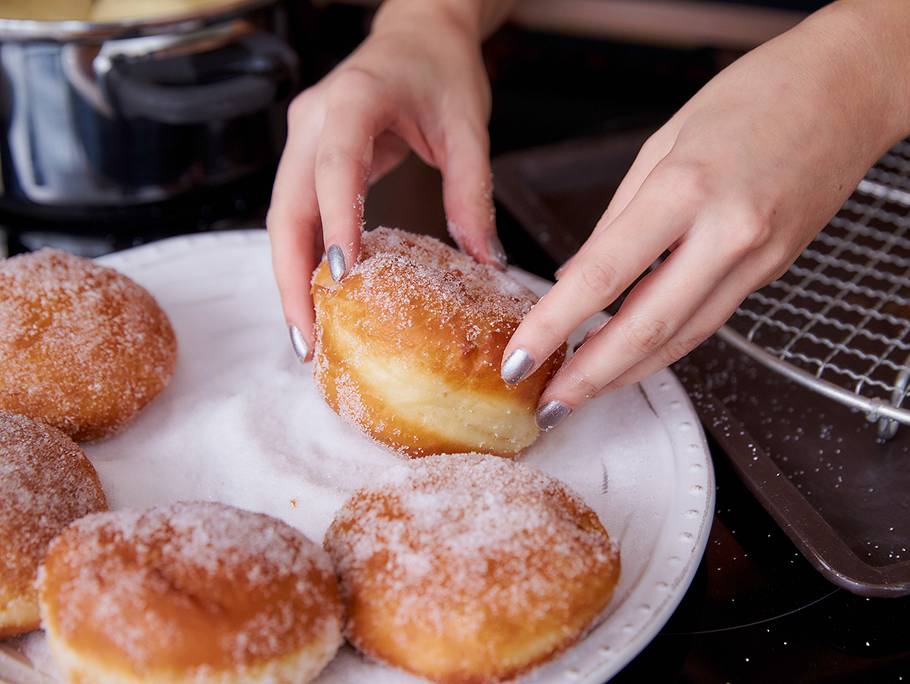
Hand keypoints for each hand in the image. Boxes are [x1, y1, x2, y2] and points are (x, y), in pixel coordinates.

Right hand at [268, 1, 506, 358]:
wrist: (418, 33)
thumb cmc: (440, 67)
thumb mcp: (467, 126)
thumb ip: (472, 192)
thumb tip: (484, 262)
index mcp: (353, 100)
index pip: (335, 165)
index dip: (335, 220)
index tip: (342, 275)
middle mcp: (313, 121)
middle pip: (286, 207)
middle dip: (292, 277)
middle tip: (308, 338)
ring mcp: (303, 140)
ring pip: (283, 218)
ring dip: (291, 277)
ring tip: (308, 335)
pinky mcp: (308, 158)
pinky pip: (298, 215)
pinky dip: (305, 258)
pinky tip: (317, 299)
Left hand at [501, 0, 909, 430]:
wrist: (846, 89)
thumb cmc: (754, 97)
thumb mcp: (661, 144)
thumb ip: (616, 220)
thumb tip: (575, 277)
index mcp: (685, 190)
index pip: (604, 276)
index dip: (555, 325)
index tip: (521, 356)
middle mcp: (727, 234)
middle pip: (647, 327)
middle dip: (591, 376)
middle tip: (550, 404)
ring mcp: (758, 259)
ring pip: (683, 338)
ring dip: (628, 373)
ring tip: (583, 392)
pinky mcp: (772, 272)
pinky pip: (709, 320)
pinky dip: (666, 345)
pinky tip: (634, 357)